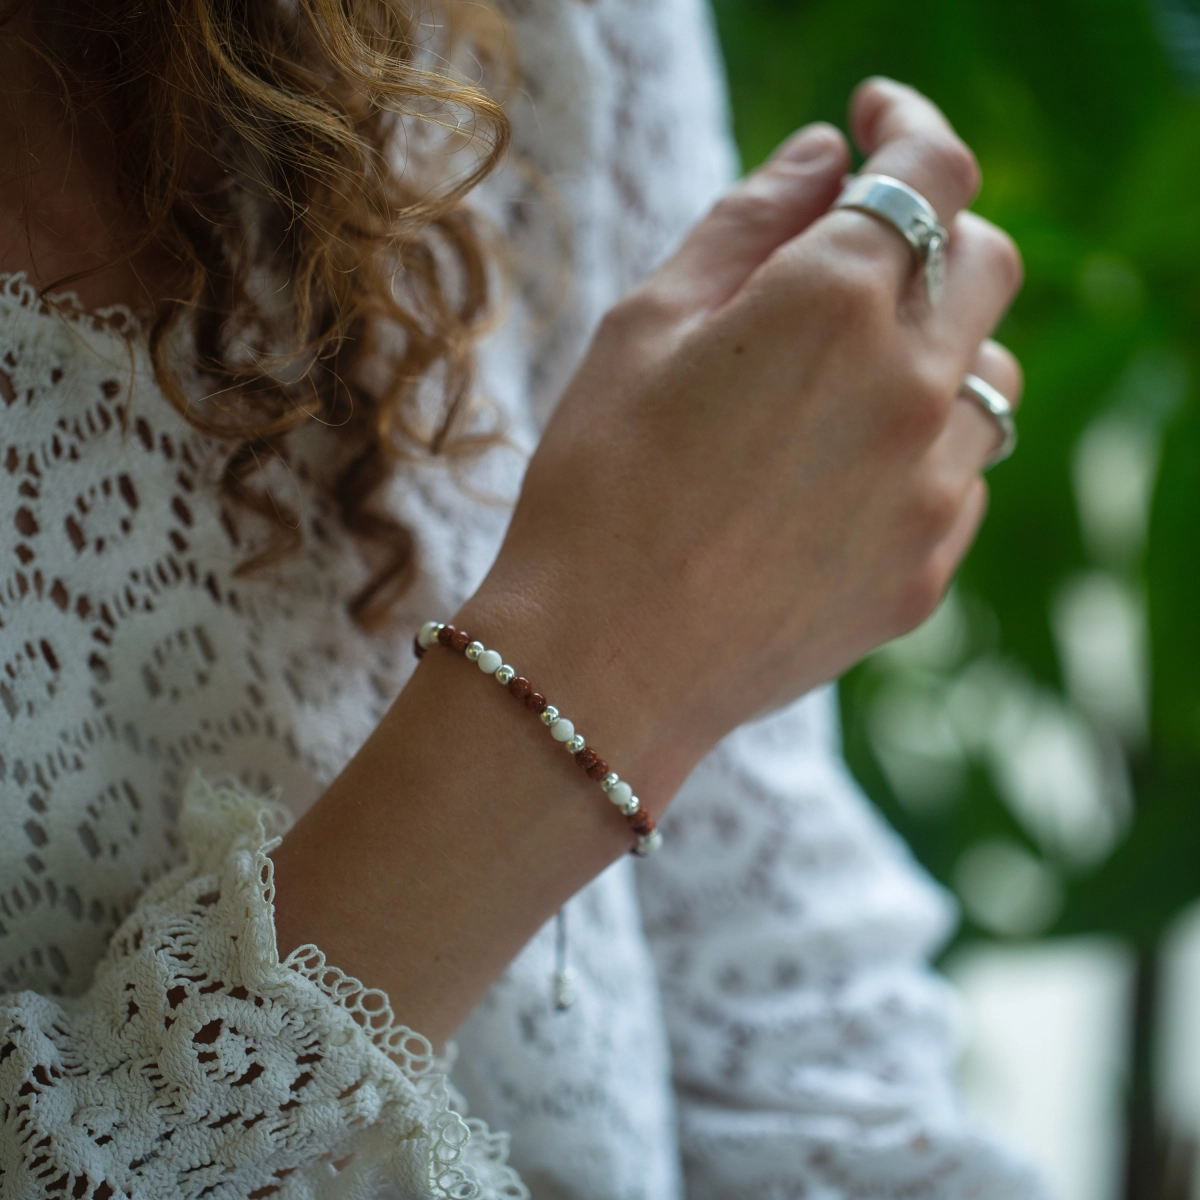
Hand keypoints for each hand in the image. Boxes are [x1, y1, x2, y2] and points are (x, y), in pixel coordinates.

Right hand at [463, 79, 1023, 801]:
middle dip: (932, 234)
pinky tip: (839, 474)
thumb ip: (747, 223)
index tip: (877, 117)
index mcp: (835, 303)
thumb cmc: (598, 486)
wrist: (603, 664)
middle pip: (985, 264)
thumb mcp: (644, 327)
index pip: (932, 168)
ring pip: (990, 377)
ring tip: (841, 381)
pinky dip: (922, 447)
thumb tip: (825, 156)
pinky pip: (962, 476)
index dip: (910, 122)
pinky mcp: (929, 569)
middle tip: (857, 253)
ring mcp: (934, 488)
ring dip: (936, 349)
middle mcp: (913, 387)